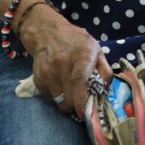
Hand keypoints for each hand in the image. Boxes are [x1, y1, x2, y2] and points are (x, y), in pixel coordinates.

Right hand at [20, 4, 112, 118]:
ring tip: (72, 93)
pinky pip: (50, 98)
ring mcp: (47, 72)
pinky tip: (61, 86)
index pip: (78, 80)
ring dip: (67, 102)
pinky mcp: (38, 78)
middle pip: (69, 97)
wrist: (48, 33)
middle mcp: (62, 64)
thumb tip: (106, 90)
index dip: (81, 99)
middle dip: (78, 105)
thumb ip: (104, 70)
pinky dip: (57, 97)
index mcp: (81, 55)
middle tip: (83, 102)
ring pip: (59, 101)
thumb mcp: (96, 49)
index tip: (84, 112)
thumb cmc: (76, 42)